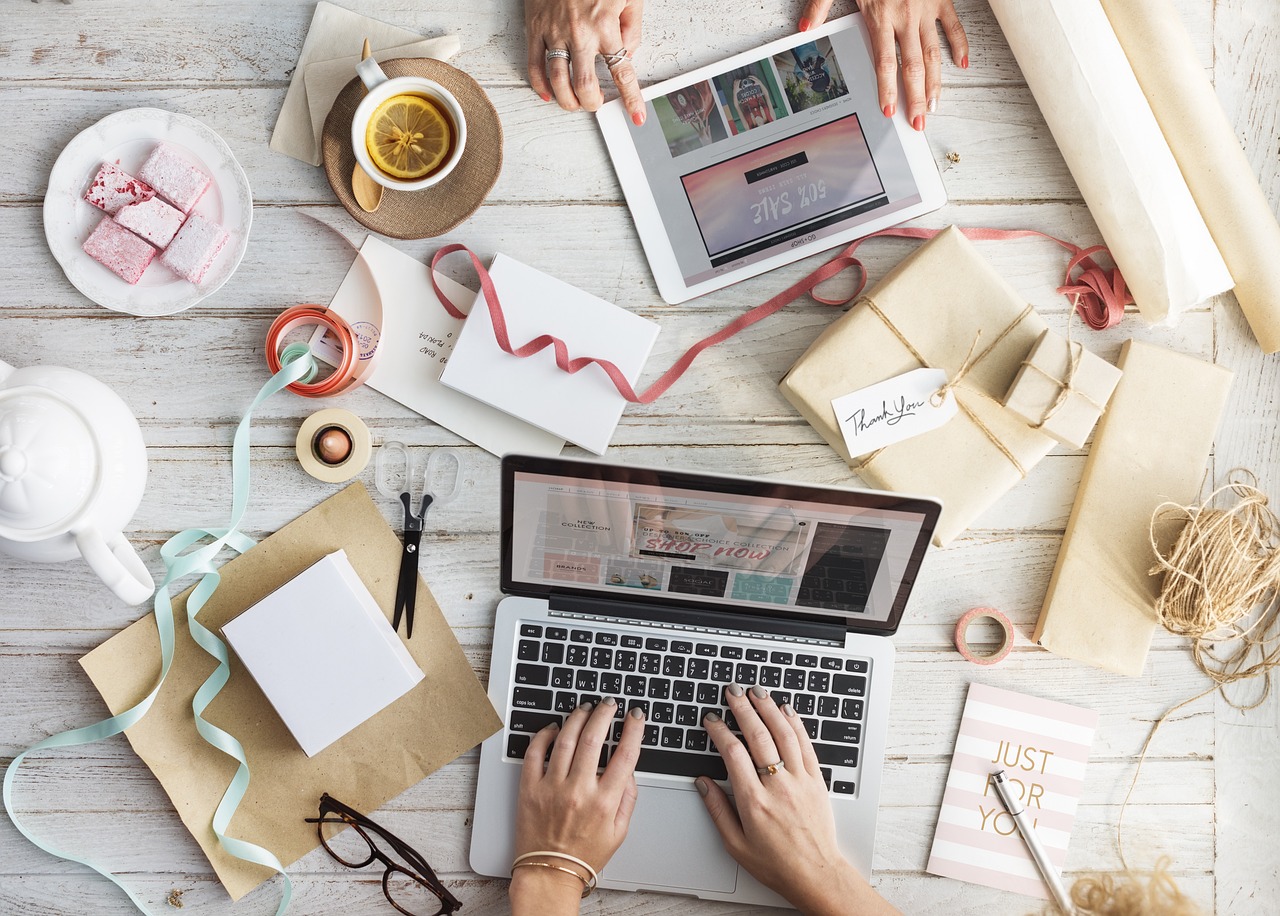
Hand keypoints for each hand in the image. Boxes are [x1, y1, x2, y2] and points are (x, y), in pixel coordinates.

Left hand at [510, 699, 645, 914]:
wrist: (549, 873)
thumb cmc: (583, 855)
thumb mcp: (619, 832)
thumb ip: (628, 799)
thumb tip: (629, 771)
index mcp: (604, 802)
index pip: (625, 755)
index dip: (633, 730)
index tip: (635, 716)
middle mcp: (578, 791)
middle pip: (594, 739)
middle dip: (604, 714)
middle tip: (609, 704)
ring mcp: (551, 788)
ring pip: (565, 740)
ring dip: (577, 718)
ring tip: (584, 709)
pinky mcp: (529, 789)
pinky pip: (534, 753)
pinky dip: (543, 735)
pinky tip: (553, 728)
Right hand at [525, 0, 646, 124]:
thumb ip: (632, 26)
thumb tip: (628, 52)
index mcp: (605, 25)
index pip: (621, 71)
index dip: (631, 98)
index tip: (636, 115)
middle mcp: (579, 33)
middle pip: (583, 85)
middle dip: (591, 103)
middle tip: (596, 104)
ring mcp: (554, 32)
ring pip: (557, 80)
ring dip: (567, 100)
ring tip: (574, 103)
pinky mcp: (535, 27)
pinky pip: (534, 64)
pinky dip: (539, 84)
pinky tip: (549, 93)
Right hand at [697, 685, 899, 915]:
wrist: (816, 874)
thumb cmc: (776, 863)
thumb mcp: (735, 844)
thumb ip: (717, 810)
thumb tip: (703, 783)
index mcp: (754, 802)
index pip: (733, 753)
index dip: (720, 731)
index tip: (712, 719)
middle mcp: (777, 786)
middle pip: (758, 736)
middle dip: (743, 708)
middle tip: (733, 691)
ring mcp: (800, 781)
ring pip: (784, 734)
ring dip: (769, 708)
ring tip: (757, 692)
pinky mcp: (816, 780)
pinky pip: (806, 744)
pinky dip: (796, 724)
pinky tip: (787, 710)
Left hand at [800, 0, 968, 129]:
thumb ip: (820, 4)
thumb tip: (805, 27)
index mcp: (881, 15)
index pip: (885, 62)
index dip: (888, 89)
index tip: (890, 110)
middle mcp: (906, 16)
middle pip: (913, 65)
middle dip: (916, 97)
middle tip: (919, 120)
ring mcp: (926, 8)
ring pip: (934, 52)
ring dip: (936, 81)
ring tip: (934, 104)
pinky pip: (953, 26)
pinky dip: (959, 45)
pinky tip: (961, 65)